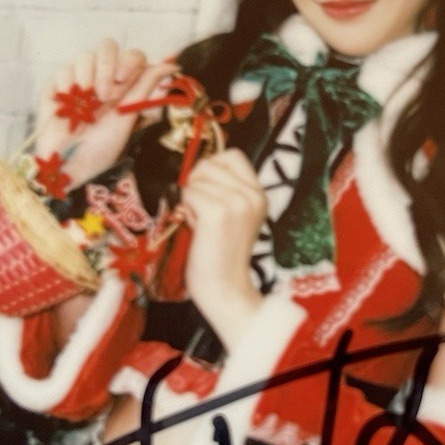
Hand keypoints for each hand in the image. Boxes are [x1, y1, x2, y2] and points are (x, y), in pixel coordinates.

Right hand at [35, 40, 177, 188]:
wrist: (70, 166)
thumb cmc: (101, 148)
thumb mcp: (127, 117)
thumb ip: (146, 88)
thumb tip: (172, 66)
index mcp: (123, 85)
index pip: (132, 55)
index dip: (129, 61)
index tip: (124, 79)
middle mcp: (102, 78)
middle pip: (107, 46)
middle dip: (107, 65)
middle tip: (105, 93)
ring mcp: (78, 81)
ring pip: (84, 55)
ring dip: (88, 75)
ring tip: (87, 101)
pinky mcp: (56, 87)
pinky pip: (63, 70)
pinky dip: (68, 84)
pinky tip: (70, 101)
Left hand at [179, 149, 268, 350]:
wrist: (225, 289)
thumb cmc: (220, 255)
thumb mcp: (232, 215)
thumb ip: (222, 190)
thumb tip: (195, 165)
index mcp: (259, 194)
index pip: (232, 155)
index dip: (212, 169)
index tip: (208, 194)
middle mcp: (253, 194)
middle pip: (210, 163)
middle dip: (197, 186)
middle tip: (202, 215)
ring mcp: (238, 202)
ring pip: (196, 179)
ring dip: (190, 200)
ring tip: (200, 224)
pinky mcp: (218, 212)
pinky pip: (188, 193)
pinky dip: (185, 209)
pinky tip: (195, 227)